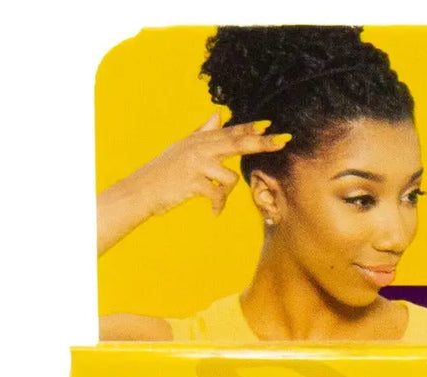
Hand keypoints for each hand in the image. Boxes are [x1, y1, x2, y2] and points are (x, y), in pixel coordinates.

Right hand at [133, 113, 290, 216]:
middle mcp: (199, 148)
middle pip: (237, 144)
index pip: (230, 132)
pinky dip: (218, 206)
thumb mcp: (183, 146)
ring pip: (229, 177)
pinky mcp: (193, 182)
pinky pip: (218, 195)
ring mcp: (196, 164)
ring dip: (226, 193)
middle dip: (262, 143)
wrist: (142, 189)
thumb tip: (218, 113)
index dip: (250, 128)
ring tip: (215, 202)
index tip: (270, 125)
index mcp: (200, 140)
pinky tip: (214, 213)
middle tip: (284, 141)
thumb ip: (204, 131)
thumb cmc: (164, 170)